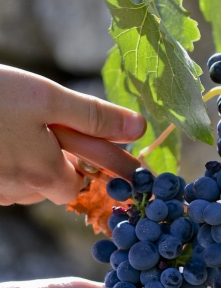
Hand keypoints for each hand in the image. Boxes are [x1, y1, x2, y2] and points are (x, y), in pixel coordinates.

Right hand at [0, 65, 146, 205]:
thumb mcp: (48, 98)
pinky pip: (1, 180)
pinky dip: (4, 162)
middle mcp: (18, 190)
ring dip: (26, 161)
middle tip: (38, 127)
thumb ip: (95, 116)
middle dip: (51, 161)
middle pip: (49, 187)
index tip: (74, 143)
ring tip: (11, 126)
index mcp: (43, 173)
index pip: (76, 187)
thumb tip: (140, 129)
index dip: (79, 166)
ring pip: (23, 184)